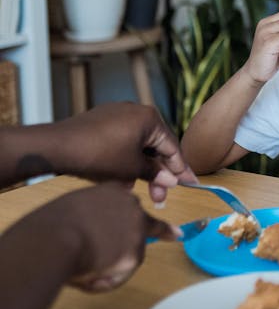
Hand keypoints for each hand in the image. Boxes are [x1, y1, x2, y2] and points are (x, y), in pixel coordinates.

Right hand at [35, 182, 176, 292]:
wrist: (55, 238)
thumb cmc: (53, 224)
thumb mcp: (74, 208)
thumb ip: (92, 216)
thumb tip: (93, 236)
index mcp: (113, 192)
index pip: (133, 205)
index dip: (148, 222)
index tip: (176, 234)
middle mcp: (131, 207)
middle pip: (138, 231)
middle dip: (128, 247)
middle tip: (106, 258)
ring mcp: (137, 230)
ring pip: (127, 258)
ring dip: (108, 268)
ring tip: (81, 267)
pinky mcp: (135, 254)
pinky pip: (121, 275)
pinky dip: (106, 281)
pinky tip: (88, 276)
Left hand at [56, 103, 195, 202]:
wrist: (58, 147)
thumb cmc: (99, 154)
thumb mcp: (132, 168)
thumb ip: (155, 173)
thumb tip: (171, 180)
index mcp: (149, 117)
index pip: (172, 147)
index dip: (181, 169)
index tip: (191, 183)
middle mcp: (135, 111)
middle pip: (154, 146)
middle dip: (157, 173)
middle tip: (160, 197)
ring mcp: (117, 114)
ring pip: (137, 146)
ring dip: (139, 169)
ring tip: (134, 189)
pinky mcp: (101, 122)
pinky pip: (121, 142)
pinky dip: (125, 160)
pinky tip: (120, 179)